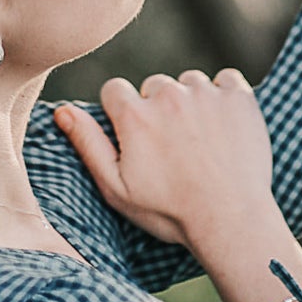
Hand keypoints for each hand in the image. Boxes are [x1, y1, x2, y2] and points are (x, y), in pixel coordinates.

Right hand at [53, 67, 272, 250]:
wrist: (230, 221)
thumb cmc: (169, 211)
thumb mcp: (116, 188)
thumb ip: (88, 144)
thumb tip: (62, 110)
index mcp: (134, 116)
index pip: (115, 90)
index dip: (122, 114)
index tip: (137, 137)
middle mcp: (167, 95)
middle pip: (153, 85)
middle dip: (158, 108)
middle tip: (173, 146)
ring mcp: (205, 94)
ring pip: (189, 82)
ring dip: (191, 102)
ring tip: (200, 141)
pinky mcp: (238, 97)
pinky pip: (226, 80)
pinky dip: (224, 97)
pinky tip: (224, 127)